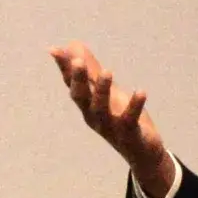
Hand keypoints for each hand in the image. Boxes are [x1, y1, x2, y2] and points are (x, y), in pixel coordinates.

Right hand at [49, 41, 174, 197]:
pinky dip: (135, 106)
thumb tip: (69, 45)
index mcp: (87, 104)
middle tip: (77, 61)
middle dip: (78, 80)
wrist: (142, 151)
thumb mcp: (106, 92)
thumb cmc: (121, 118)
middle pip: (81, 97)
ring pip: (102, 109)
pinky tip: (141, 91)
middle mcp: (94, 116)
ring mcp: (110, 127)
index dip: (64, 68)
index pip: (72, 84)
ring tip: (107, 71)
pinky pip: (130, 120)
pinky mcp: (129, 134)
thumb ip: (90, 70)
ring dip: (102, 91)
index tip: (55, 50)